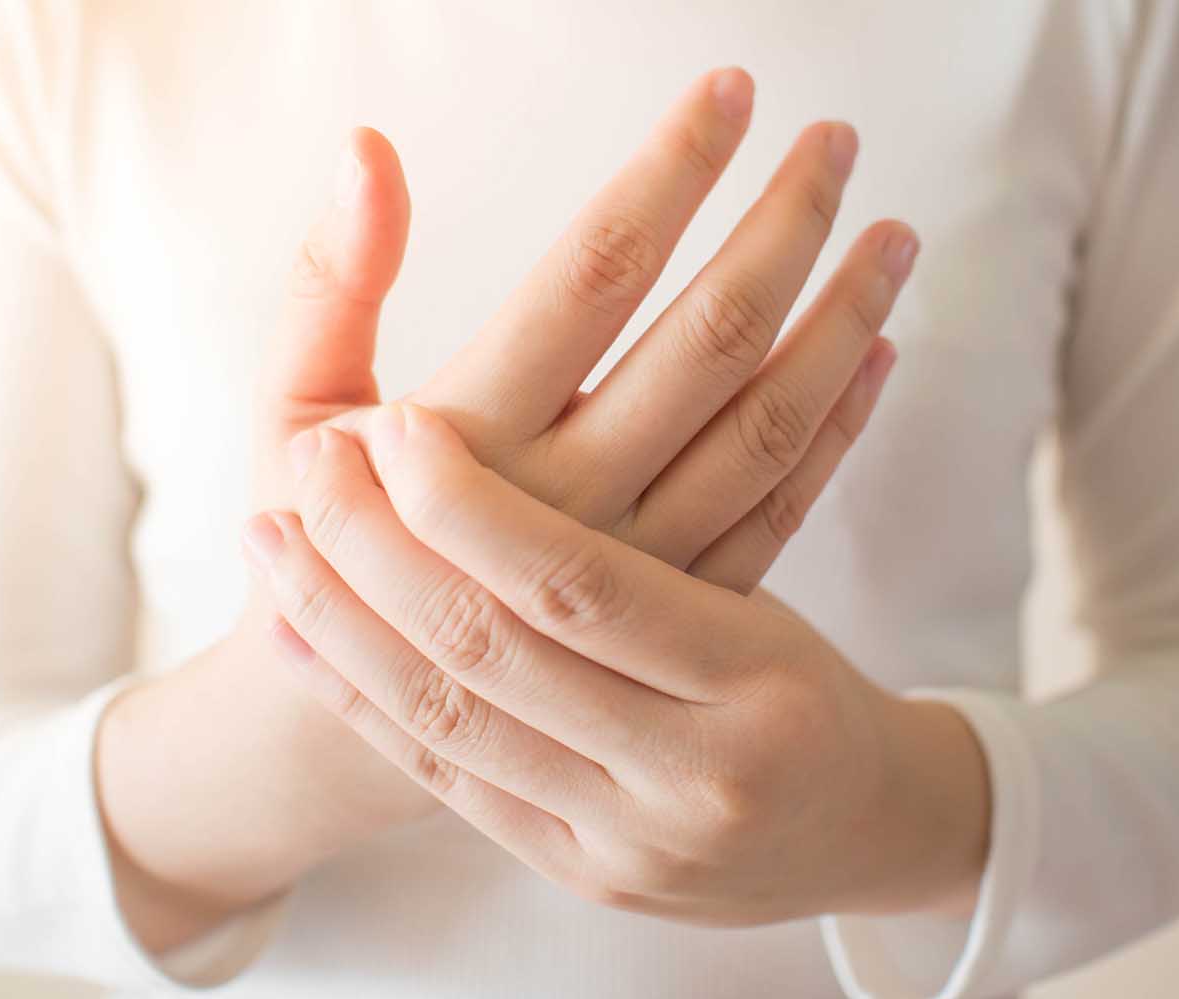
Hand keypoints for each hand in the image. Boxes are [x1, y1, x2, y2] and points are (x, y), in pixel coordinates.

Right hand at [98, 66, 914, 951]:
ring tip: (893, 234)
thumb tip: (368, 149)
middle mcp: (567, 505)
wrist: (361, 729)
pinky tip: (876, 352)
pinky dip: (837, 430)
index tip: (731, 91)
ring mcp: (636, 568)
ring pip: (767, 428)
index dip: (671, 172)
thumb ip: (326, 287)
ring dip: (840, 320)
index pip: (594, 273)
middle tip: (839, 139)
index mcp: (467, 441)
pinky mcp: (675, 615)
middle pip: (710, 342)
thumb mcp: (285, 417)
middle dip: (783, 227)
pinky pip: (777, 513)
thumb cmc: (317, 549)